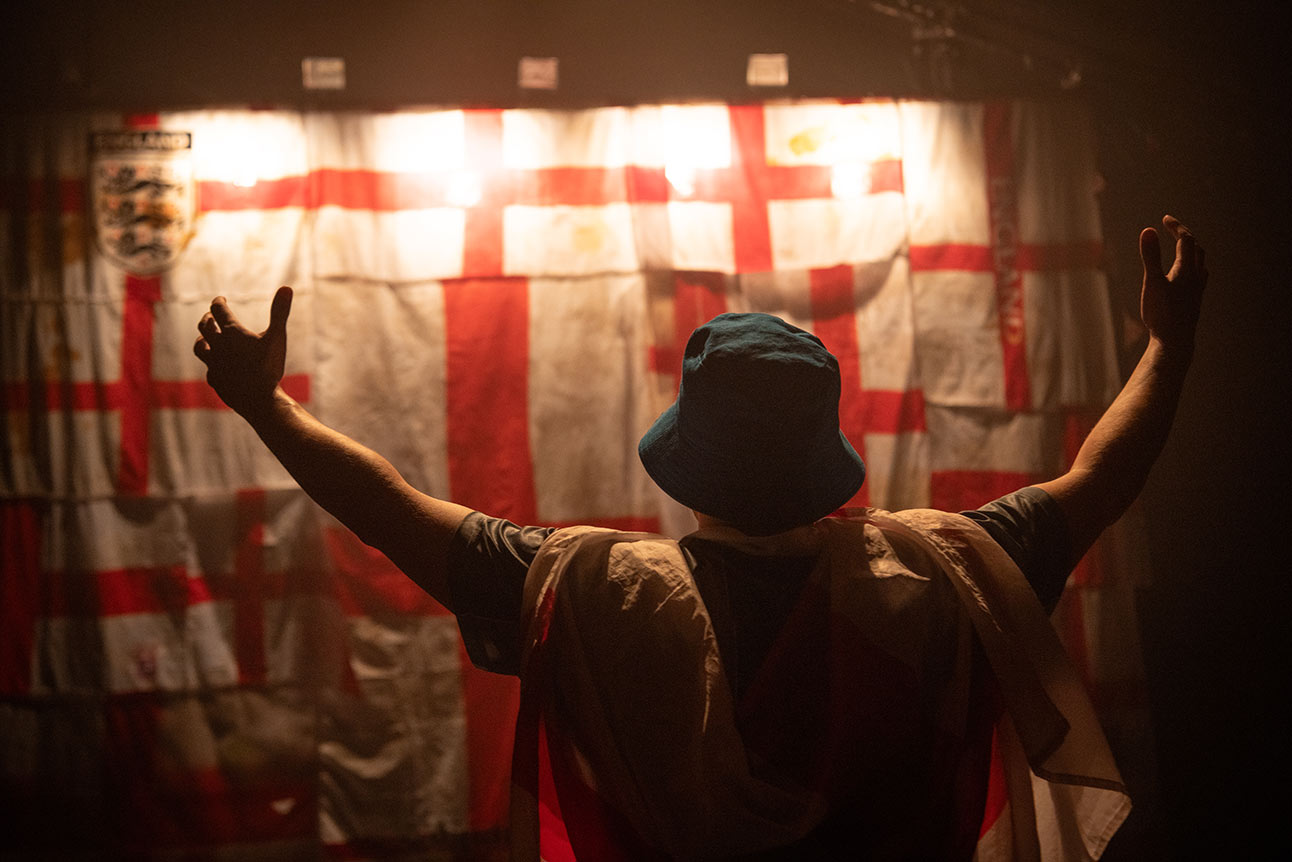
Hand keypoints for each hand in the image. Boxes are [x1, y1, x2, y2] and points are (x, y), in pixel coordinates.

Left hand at [194, 286, 292, 415]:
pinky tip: (217, 366)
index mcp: (232, 333)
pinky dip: (211, 364)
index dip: (219, 302)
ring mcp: (214, 365)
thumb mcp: (277, 337)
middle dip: (207, 318)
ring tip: (205, 337)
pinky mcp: (215, 381)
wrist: (258, 400)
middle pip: (204, 327)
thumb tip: (286, 287)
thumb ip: (280, 312)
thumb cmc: (268, 367)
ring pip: (199, 347)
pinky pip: (209, 370)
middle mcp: (218, 347)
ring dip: (202, 339)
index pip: (218, 310)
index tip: (221, 299)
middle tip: (211, 315)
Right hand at [1139, 215, 1207, 356]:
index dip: (1176, 227)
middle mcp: (1195, 278)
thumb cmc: (1162, 313)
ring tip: (1184, 248)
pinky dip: (1192, 269)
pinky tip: (1187, 278)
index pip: (1186, 239)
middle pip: (1196, 249)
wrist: (1175, 342)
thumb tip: (1148, 230)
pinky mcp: (1193, 302)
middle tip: (1172, 230)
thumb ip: (1151, 256)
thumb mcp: (1152, 282)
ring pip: (1200, 264)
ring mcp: (1196, 291)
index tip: (1165, 219)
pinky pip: (1198, 279)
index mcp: (1186, 270)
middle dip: (1185, 236)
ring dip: (1192, 251)